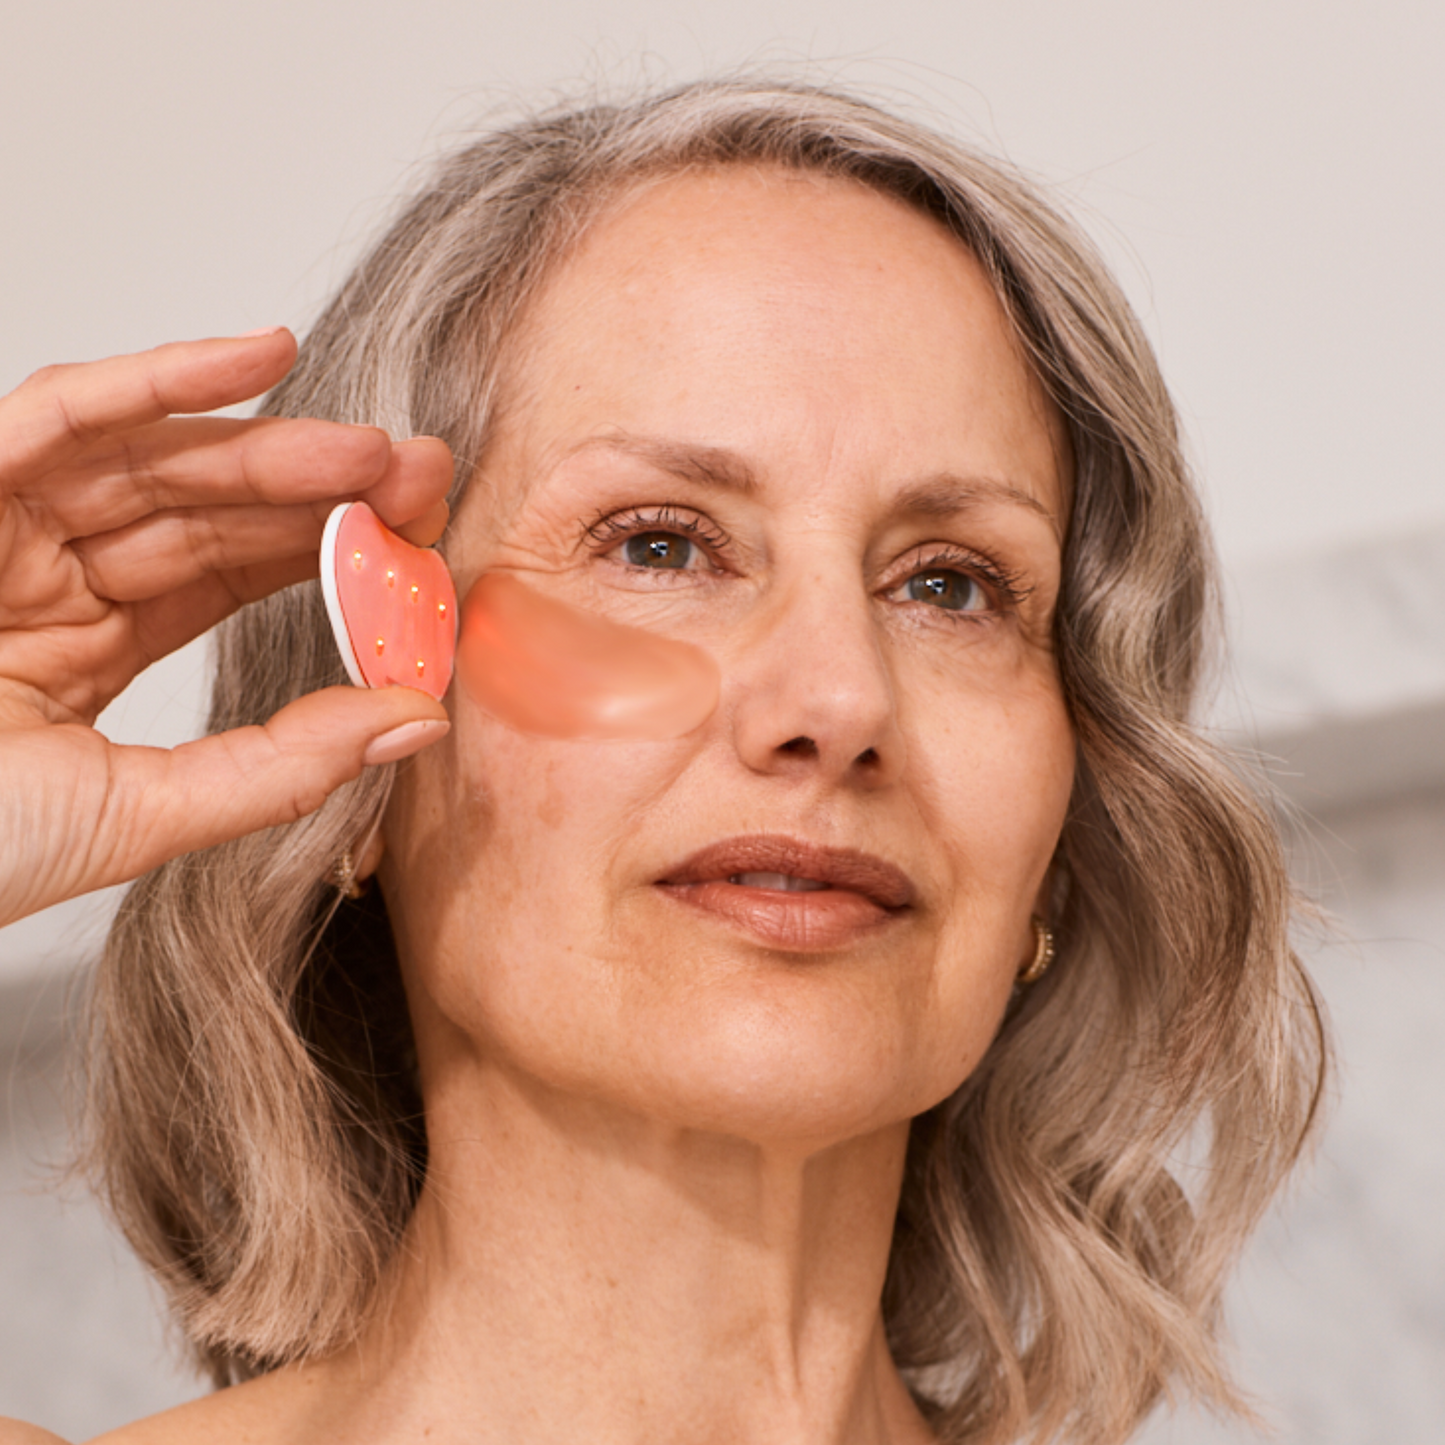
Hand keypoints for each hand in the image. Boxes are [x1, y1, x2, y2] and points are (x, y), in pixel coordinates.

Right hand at [0, 330, 452, 928]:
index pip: (229, 579)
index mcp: (87, 647)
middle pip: (206, 511)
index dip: (325, 557)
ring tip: (375, 451)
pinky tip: (265, 355)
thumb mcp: (138, 812)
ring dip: (270, 446)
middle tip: (423, 479)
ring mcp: (0, 529)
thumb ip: (279, 768)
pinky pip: (62, 414)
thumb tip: (418, 718)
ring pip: (155, 461)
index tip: (418, 549)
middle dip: (319, 491)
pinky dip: (159, 379)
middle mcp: (49, 576)